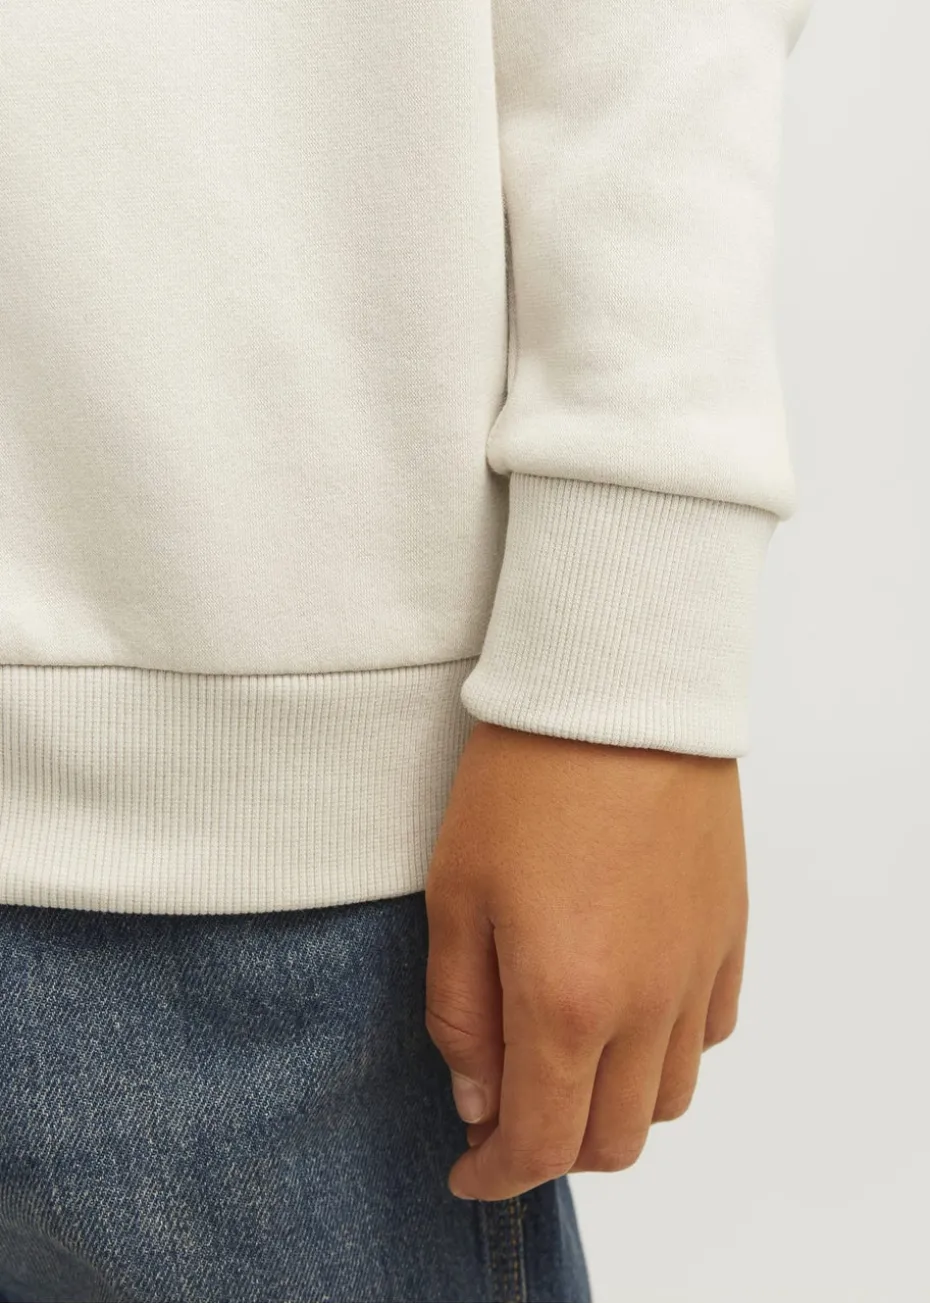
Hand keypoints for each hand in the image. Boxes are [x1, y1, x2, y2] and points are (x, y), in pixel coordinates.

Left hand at [424, 721, 747, 1200]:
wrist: (618, 692)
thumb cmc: (521, 780)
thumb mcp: (456, 894)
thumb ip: (461, 1012)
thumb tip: (475, 1097)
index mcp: (567, 1001)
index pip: (542, 1143)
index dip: (497, 1176)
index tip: (467, 1171)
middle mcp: (647, 1005)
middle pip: (615, 1140)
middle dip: (554, 1150)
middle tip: (505, 1112)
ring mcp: (698, 971)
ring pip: (668, 1098)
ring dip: (612, 1106)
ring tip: (565, 1057)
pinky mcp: (729, 933)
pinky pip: (709, 1032)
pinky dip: (665, 1051)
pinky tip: (626, 1007)